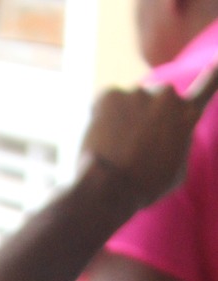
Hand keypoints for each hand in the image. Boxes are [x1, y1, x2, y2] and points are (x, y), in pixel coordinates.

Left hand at [81, 67, 217, 212]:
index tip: (217, 61)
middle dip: (146, 116)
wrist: (109, 191)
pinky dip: (101, 117)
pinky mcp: (110, 94)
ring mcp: (138, 92)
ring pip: (129, 103)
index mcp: (187, 115)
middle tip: (133, 147)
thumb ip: (178, 142)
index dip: (213, 73)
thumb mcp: (176, 170)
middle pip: (156, 100)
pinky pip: (106, 102)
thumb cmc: (145, 187)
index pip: (208, 85)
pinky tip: (101, 140)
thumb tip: (171, 133)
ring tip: (115, 149)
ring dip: (122, 120)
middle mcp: (167, 96)